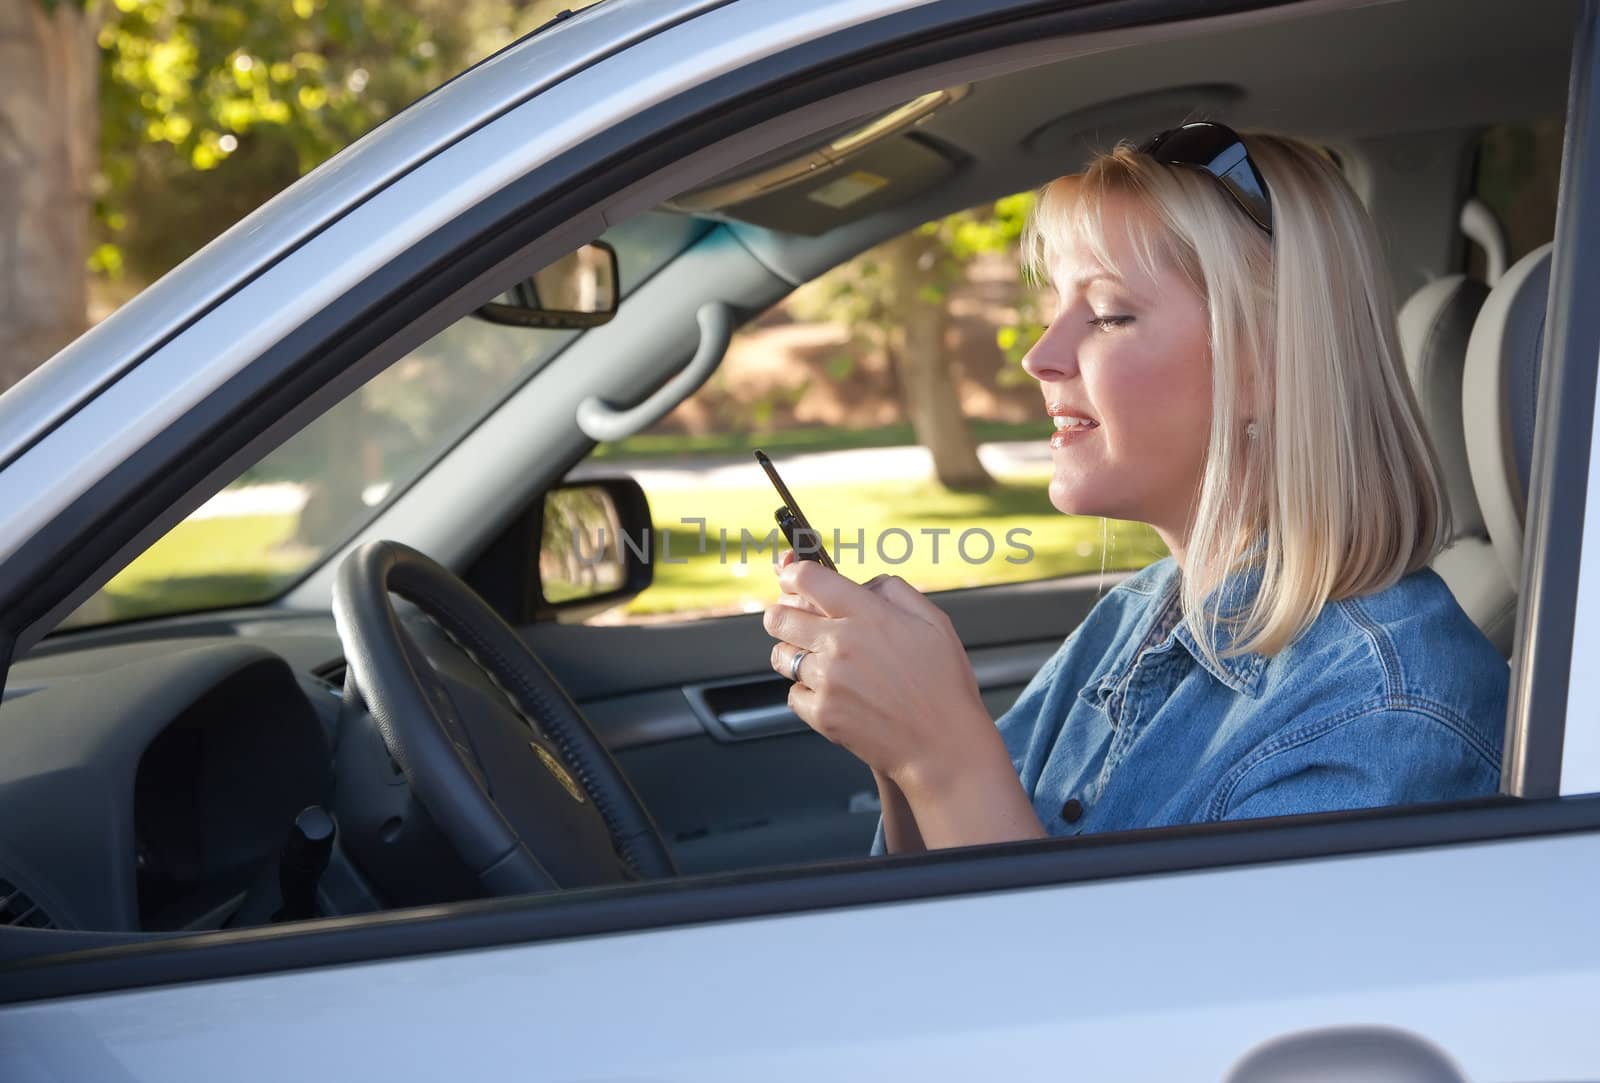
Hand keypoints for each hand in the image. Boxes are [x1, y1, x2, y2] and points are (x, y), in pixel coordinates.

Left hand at [763, 555, 996, 791]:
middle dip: (782, 614)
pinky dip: (807, 692)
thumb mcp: (934, 622)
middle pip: (778, 616)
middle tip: (793, 620)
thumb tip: (863, 584)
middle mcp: (840, 644)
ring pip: (781, 655)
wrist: (943, 746)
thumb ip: (894, 591)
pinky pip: (793, 693)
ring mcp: (827, 680)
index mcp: (868, 615)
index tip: (791, 578)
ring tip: (821, 662)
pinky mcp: (821, 713)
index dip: (792, 574)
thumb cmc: (943, 686)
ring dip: (793, 654)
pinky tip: (834, 694)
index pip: (807, 578)